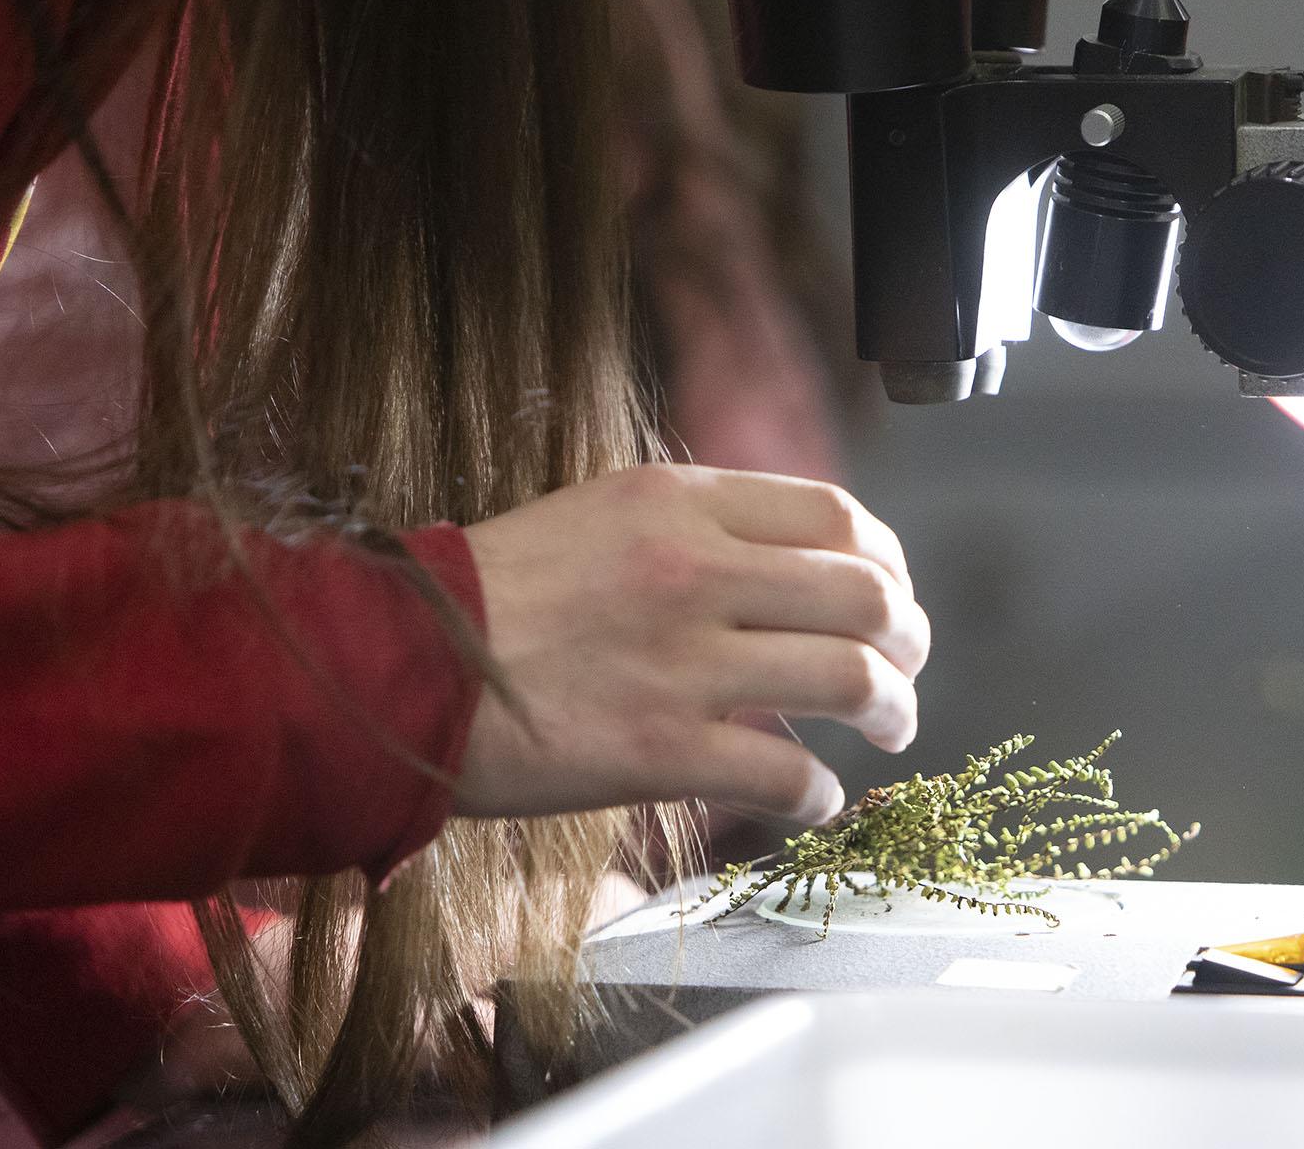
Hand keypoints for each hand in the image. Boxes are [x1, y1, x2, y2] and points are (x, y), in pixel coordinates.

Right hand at [456, 465, 927, 826]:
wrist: (393, 663)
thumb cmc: (486, 594)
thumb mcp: (599, 513)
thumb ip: (696, 527)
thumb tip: (784, 564)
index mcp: (682, 503)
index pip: (839, 517)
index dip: (889, 562)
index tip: (893, 592)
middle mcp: (696, 571)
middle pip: (866, 595)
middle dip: (910, 638)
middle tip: (910, 667)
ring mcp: (683, 662)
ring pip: (849, 679)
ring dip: (892, 710)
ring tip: (892, 728)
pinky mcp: (661, 749)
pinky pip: (785, 774)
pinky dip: (819, 793)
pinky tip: (815, 799)